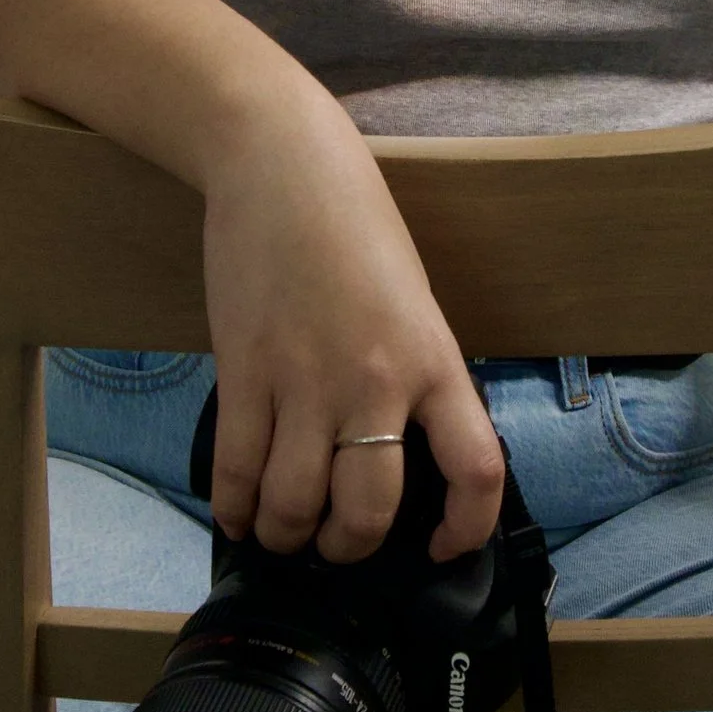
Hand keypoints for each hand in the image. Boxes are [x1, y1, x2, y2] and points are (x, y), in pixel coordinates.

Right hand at [199, 98, 504, 565]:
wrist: (283, 165)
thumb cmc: (354, 224)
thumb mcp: (412, 301)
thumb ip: (412, 374)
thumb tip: (396, 450)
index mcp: (434, 359)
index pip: (477, 470)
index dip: (467, 528)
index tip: (445, 546)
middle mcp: (376, 381)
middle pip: (369, 509)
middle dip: (348, 545)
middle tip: (335, 542)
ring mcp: (305, 379)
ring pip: (295, 503)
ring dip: (286, 534)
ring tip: (282, 532)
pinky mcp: (244, 369)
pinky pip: (238, 468)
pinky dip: (235, 508)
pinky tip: (238, 514)